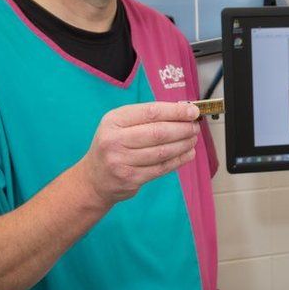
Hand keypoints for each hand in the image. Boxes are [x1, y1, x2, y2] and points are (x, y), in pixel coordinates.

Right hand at [78, 102, 200, 206]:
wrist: (94, 179)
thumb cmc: (113, 146)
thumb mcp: (120, 125)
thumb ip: (147, 117)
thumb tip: (182, 110)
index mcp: (113, 120)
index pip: (151, 112)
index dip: (176, 111)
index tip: (193, 111)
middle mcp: (114, 140)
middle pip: (158, 132)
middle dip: (182, 128)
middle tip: (195, 127)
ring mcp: (122, 161)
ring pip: (162, 151)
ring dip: (183, 144)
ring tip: (193, 139)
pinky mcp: (131, 179)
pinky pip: (161, 168)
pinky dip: (179, 160)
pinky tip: (188, 153)